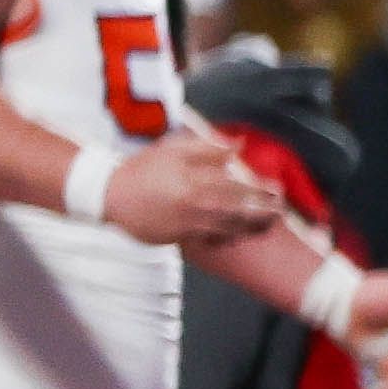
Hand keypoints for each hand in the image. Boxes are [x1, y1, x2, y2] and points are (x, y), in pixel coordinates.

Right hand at [100, 131, 284, 249]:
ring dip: (250, 228)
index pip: (240, 189)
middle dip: (263, 214)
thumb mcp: (174, 149)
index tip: (277, 191)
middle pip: (240, 214)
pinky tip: (235, 236)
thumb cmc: (142, 168)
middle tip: (280, 212)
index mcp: (196, 182)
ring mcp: (186, 226)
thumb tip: (239, 147)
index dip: (262, 191)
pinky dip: (225, 239)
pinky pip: (208, 241)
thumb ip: (209, 148)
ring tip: (265, 226)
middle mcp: (195, 207)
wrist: (107, 194)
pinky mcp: (176, 239)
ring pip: (227, 231)